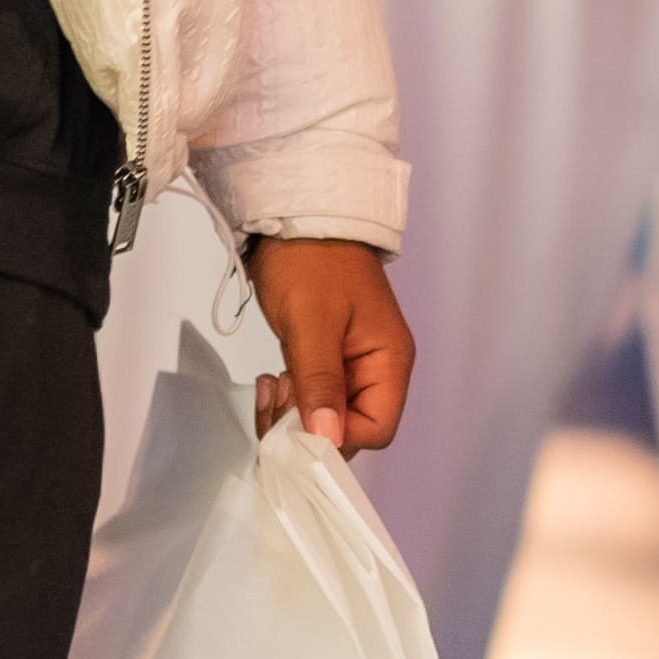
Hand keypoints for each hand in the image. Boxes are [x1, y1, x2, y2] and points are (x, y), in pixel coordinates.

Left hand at [244, 236, 413, 453]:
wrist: (296, 218)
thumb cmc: (311, 262)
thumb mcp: (313, 323)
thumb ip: (320, 382)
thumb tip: (327, 440)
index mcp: (389, 361)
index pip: (376, 428)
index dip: (337, 439)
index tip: (297, 430)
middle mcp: (377, 369)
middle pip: (351, 428)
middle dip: (309, 428)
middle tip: (275, 402)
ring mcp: (351, 365)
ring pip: (327, 417)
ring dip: (293, 414)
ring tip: (269, 386)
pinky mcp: (327, 360)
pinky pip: (313, 398)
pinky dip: (289, 398)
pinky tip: (270, 381)